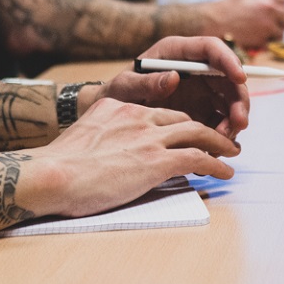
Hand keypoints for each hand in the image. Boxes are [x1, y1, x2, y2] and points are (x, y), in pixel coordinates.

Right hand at [36, 98, 238, 217]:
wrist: (51, 176)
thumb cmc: (58, 167)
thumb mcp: (84, 136)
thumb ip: (105, 136)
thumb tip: (113, 154)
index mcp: (118, 107)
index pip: (159, 112)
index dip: (179, 124)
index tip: (190, 133)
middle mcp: (137, 116)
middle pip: (183, 119)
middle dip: (205, 130)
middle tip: (220, 141)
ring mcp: (148, 138)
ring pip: (197, 134)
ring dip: (220, 144)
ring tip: (232, 154)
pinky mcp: (156, 161)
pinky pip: (197, 158)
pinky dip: (216, 164)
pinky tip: (225, 172)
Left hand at [100, 35, 250, 139]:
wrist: (112, 118)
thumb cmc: (115, 95)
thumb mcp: (124, 87)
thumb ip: (145, 82)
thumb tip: (173, 77)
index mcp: (177, 53)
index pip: (211, 49)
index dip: (229, 60)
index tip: (240, 77)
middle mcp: (195, 70)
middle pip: (228, 78)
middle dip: (238, 100)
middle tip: (239, 123)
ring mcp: (201, 91)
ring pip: (229, 102)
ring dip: (233, 121)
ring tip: (224, 141)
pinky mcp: (203, 112)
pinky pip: (220, 122)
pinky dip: (222, 136)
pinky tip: (214, 150)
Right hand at [203, 0, 283, 47]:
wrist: (214, 22)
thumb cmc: (226, 9)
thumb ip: (262, 0)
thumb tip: (274, 6)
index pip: (283, 2)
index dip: (278, 8)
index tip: (275, 13)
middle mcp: (270, 9)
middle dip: (281, 23)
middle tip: (272, 27)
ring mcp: (267, 26)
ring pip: (280, 34)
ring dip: (273, 36)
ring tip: (258, 35)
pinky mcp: (262, 40)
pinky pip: (269, 45)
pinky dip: (263, 45)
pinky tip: (252, 41)